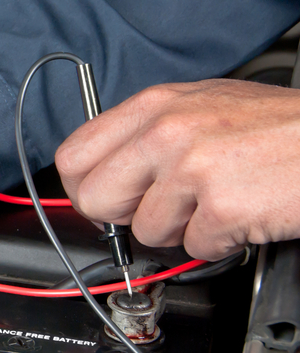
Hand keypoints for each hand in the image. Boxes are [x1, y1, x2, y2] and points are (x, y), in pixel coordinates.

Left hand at [55, 79, 299, 259]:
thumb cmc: (279, 127)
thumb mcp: (202, 106)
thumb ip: (149, 133)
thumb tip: (107, 170)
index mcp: (154, 106)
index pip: (73, 155)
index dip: (84, 187)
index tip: (104, 198)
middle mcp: (165, 132)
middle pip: (95, 200)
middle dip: (123, 216)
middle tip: (160, 208)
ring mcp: (192, 168)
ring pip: (145, 231)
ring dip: (181, 229)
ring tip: (216, 201)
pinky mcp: (222, 206)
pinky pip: (193, 247)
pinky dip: (218, 242)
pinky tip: (241, 213)